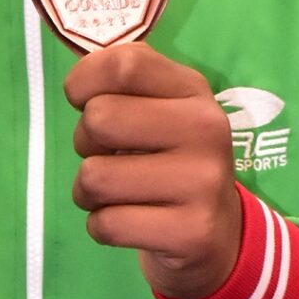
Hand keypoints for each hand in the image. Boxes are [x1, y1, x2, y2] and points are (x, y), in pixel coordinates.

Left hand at [65, 41, 242, 298]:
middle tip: (109, 158)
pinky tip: (130, 224)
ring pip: (95, 177)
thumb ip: (123, 85)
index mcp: (193, 90)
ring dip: (88, 192)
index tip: (83, 102)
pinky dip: (101, 227)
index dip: (83, 81)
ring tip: (116, 194)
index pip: (124, 65)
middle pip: (99, 118)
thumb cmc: (170, 161)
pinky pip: (107, 224)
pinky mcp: (192, 232)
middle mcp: (206, 129)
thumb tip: (78, 87)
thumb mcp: (160, 110)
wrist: (220, 233)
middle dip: (85, 143)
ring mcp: (204, 182)